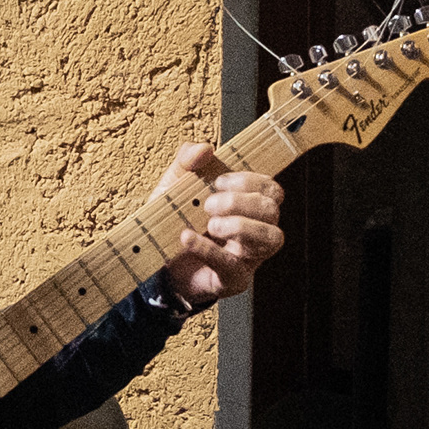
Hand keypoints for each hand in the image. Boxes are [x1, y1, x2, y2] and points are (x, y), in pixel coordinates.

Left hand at [155, 144, 280, 307]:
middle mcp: (255, 230)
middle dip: (241, 202)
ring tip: (210, 225)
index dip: (250, 181)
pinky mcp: (233, 279)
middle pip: (272, 210)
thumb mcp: (174, 187)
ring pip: (271, 238)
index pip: (270, 189)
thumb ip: (186, 163)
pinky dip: (209, 250)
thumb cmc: (174, 223)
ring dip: (241, 226)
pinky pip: (233, 265)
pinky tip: (188, 238)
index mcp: (247, 205)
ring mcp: (248, 257)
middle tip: (209, 206)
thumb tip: (204, 148)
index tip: (218, 181)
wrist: (157, 264)